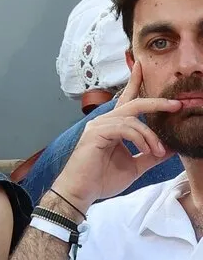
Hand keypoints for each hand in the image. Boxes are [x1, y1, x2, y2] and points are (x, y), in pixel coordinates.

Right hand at [52, 61, 180, 211]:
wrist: (82, 192)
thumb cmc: (101, 180)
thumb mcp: (135, 166)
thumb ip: (150, 155)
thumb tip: (172, 148)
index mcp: (112, 127)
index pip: (126, 101)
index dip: (135, 83)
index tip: (142, 67)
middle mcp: (104, 122)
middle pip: (134, 103)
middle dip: (157, 102)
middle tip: (177, 104)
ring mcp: (99, 126)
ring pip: (134, 119)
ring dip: (151, 136)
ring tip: (159, 151)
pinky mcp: (96, 133)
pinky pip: (126, 129)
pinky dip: (141, 139)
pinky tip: (147, 151)